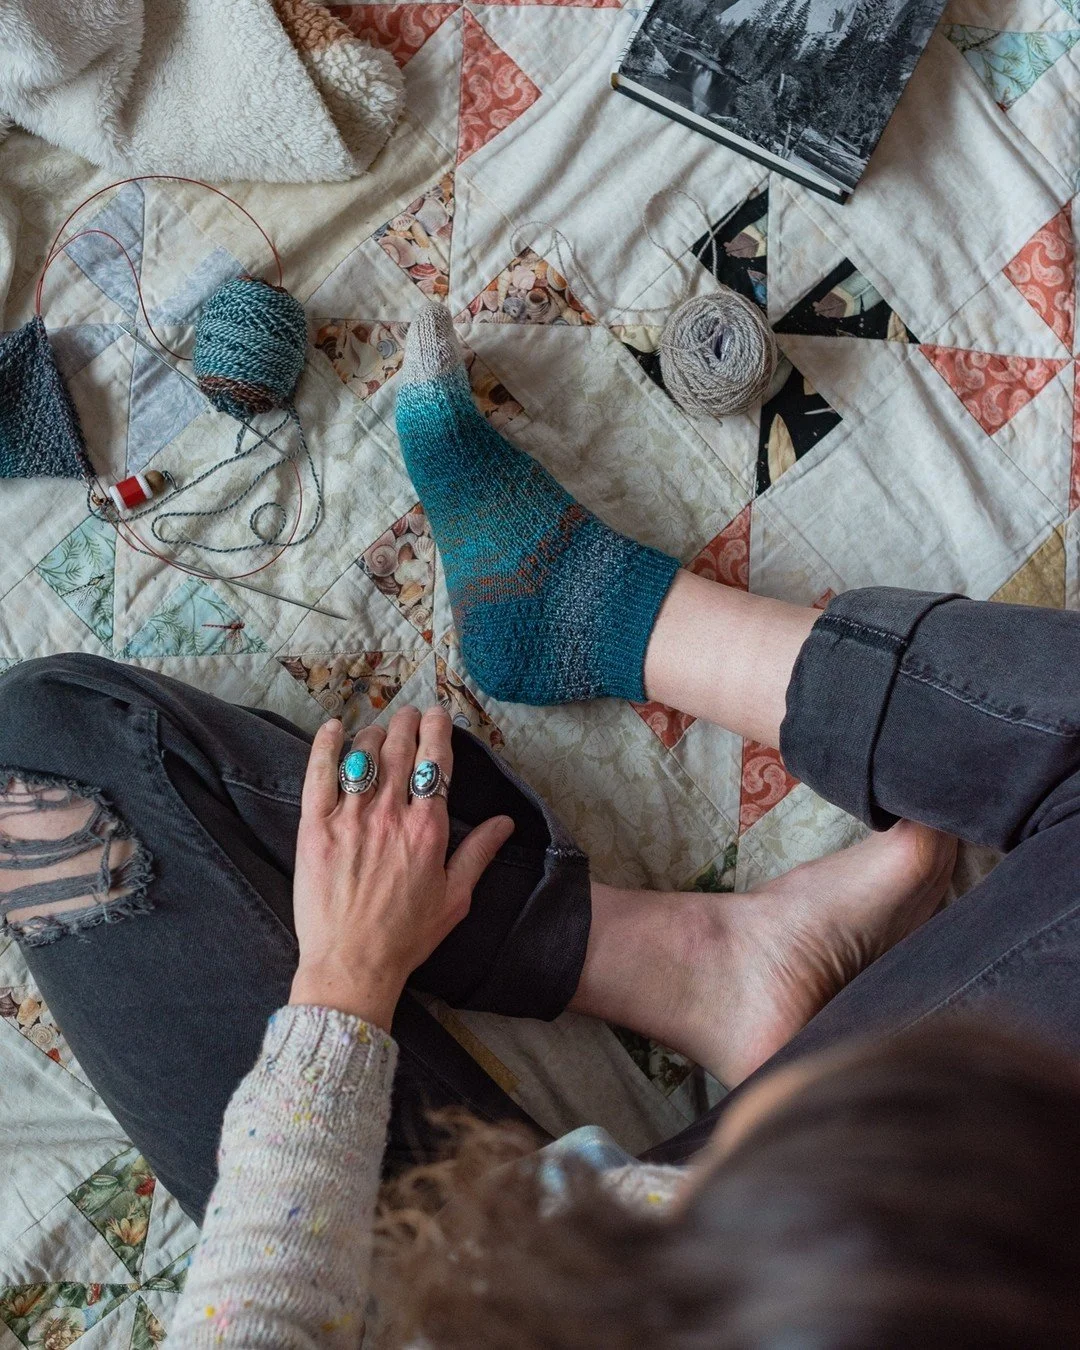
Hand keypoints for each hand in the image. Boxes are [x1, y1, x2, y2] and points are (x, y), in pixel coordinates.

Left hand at [289, 704, 514, 1029]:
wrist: (352, 965)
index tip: (438, 715)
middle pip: (400, 750)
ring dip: (374, 733)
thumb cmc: (406, 937)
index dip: (438, 731)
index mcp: (428, 830)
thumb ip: (479, 854)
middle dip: (407, 722)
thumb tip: (505, 822)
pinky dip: (326, 745)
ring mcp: (350, 818)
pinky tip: (332, 728)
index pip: (436, 763)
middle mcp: (390, 815)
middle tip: (410, 712)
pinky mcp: (315, 828)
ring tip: (379, 728)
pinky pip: (319, 774)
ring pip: (363, 756)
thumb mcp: (455, 898)